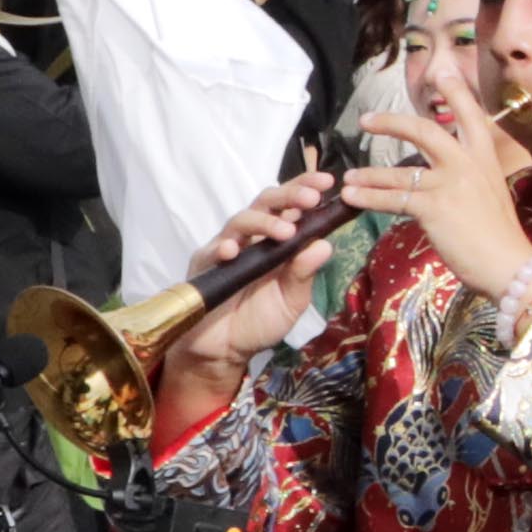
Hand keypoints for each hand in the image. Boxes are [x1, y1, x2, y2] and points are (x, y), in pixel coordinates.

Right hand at [160, 163, 354, 396]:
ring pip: (241, 220)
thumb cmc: (261, 320)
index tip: (327, 182)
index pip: (290, 206)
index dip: (305, 189)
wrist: (226, 350)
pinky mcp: (204, 264)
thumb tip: (325, 244)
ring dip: (264, 222)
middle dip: (289, 196)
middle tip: (310, 198)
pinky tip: (233, 251)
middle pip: (266, 203)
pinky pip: (211, 250)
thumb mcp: (292, 300)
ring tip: (285, 232)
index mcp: (277, 241)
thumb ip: (305, 274)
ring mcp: (227, 247)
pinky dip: (223, 247)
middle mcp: (253, 238)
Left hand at [336, 43, 531, 300]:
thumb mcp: (489, 194)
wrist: (510, 265)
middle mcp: (467, 163)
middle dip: (391, 123)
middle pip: (424, 130)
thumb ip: (467, 178)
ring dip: (368, 175)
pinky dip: (368, 198)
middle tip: (366, 120)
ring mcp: (450, 183)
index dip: (455, 92)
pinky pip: (393, 198)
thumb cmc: (500, 237)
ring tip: (347, 179)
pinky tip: (352, 198)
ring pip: (399, 171)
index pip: (470, 114)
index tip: (441, 73)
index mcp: (484, 157)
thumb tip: (437, 176)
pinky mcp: (434, 207)